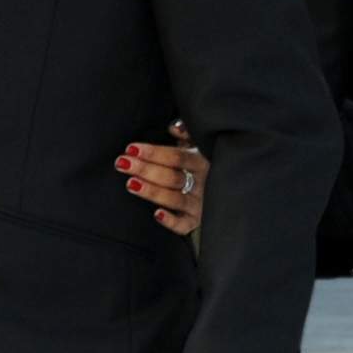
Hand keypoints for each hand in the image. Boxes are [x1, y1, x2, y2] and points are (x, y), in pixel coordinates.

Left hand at [118, 121, 206, 236]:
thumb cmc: (202, 165)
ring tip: (131, 184)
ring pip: (175, 198)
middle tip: (122, 163)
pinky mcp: (197, 221)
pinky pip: (184, 225)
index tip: (131, 148)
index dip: (154, 152)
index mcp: (203, 162)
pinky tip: (157, 214)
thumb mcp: (199, 146)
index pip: (177, 157)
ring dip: (152, 191)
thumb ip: (187, 135)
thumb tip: (173, 128)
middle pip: (172, 177)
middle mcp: (204, 183)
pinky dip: (172, 221)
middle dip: (146, 170)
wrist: (230, 194)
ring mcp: (201, 204)